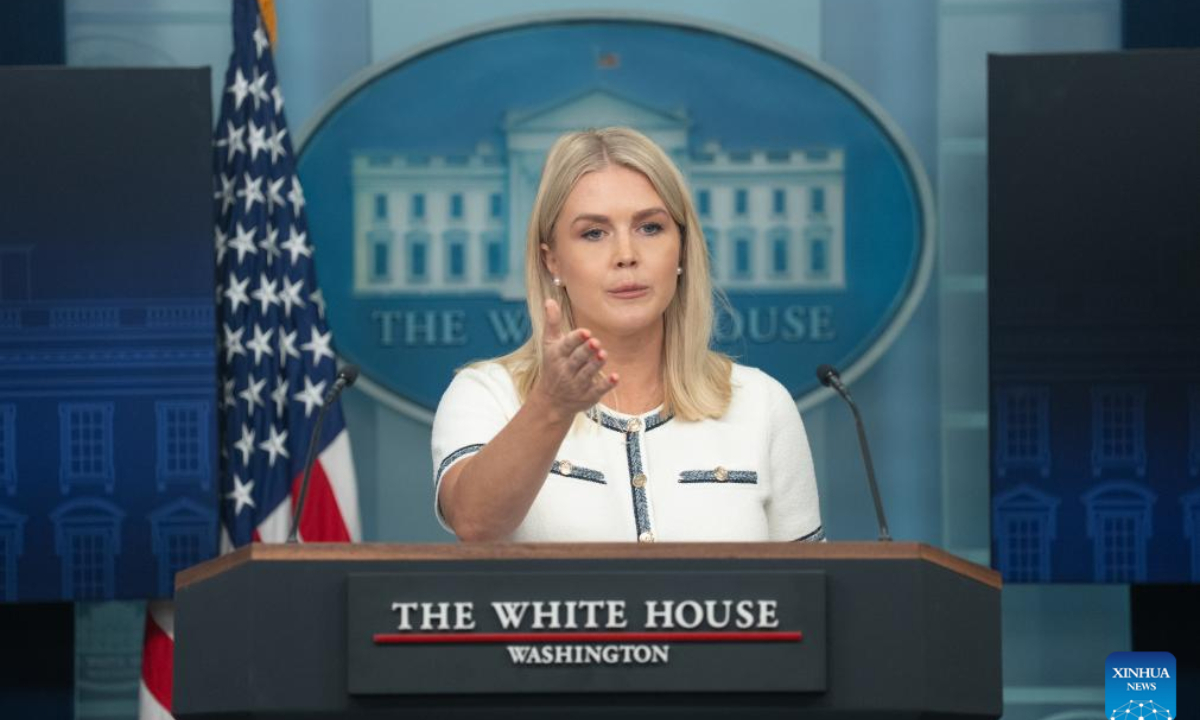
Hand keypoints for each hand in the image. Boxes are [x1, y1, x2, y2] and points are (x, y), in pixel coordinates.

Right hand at [531, 298, 617, 420]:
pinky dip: (606, 384)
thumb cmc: (553, 366)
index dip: (576, 339)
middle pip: (577, 359)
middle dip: (586, 351)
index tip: (586, 332)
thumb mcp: (549, 345)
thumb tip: (550, 300)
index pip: (566, 346)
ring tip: (603, 354)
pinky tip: (616, 377)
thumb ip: (552, 323)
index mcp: (557, 355)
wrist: (551, 401)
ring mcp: (577, 384)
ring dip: (595, 364)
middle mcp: (566, 370)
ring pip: (587, 374)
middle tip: (596, 342)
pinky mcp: (588, 396)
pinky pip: (598, 390)